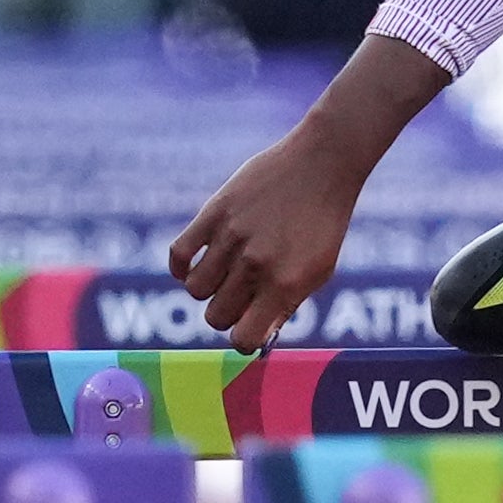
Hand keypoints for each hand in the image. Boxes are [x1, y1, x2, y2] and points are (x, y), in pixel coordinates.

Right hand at [168, 110, 390, 351]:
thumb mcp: (319, 269)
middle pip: (216, 316)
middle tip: (239, 298)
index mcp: (285, 284)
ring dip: (207, 289)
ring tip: (223, 275)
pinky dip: (180, 267)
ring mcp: (231, 237)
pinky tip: (194, 265)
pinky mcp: (213, 212)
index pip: (244, 337)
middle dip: (226, 314)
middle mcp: (255, 264)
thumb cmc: (324, 220)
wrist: (322, 163)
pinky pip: (178, 254)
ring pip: (195, 289)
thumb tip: (257, 335)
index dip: (243, 339)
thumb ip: (287, 304)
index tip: (248, 329)